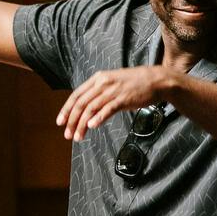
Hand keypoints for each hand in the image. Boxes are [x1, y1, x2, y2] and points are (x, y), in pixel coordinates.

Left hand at [55, 65, 175, 141]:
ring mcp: (113, 91)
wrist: (156, 80)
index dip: (66, 109)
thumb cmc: (134, 84)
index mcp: (97, 79)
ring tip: (78, 137)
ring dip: (82, 124)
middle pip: (81, 103)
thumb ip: (98, 93)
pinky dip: (98, 118)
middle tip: (67, 134)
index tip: (60, 122)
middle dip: (72, 120)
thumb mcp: (112, 83)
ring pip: (91, 109)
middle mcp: (102, 83)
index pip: (76, 95)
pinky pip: (107, 109)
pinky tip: (91, 126)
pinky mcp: (124, 98)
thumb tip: (86, 109)